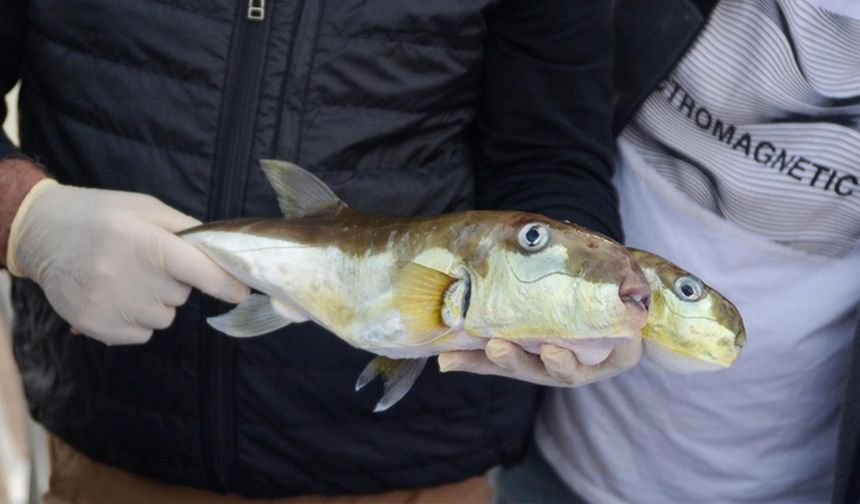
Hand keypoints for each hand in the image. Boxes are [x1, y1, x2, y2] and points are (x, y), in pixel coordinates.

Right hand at [7, 179, 248, 344]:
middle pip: (181, 296)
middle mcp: (126, 275)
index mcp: (143, 241)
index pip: (199, 271)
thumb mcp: (146, 208)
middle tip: (146, 262)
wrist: (41, 233)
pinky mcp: (94, 325)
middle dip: (174, 282)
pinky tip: (116, 295)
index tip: (243, 292)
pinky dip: (137, 319)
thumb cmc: (101, 215)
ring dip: (155, 302)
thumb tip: (224, 251)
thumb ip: (186, 229)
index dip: (226, 284)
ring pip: (164, 318)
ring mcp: (109, 304)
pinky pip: (142, 334)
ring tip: (127, 277)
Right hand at [437, 336, 642, 386]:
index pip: (505, 364)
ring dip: (562, 362)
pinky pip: (620, 348)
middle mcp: (561, 367)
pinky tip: (609, 327)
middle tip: (498, 346)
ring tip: (553, 349)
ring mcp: (593, 363)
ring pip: (576, 369)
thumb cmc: (564, 317)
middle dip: (517, 362)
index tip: (464, 352)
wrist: (618, 302)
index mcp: (535, 363)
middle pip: (536, 371)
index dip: (485, 362)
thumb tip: (441, 359)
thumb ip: (485, 343)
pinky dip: (616, 339)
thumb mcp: (523, 325)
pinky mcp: (625, 354)